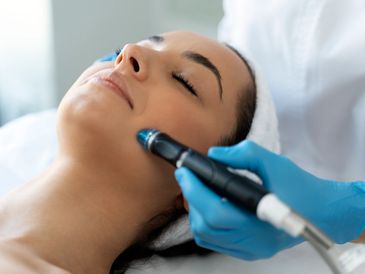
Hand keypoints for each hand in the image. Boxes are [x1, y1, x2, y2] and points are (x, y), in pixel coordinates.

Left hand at [175, 141, 364, 259]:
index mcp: (260, 220)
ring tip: (197, 190)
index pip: (215, 211)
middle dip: (190, 198)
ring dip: (195, 211)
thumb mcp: (275, 163)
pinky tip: (208, 205)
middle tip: (187, 177)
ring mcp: (250, 249)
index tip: (184, 171)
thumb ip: (244, 154)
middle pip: (205, 225)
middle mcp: (253, 241)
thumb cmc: (300, 187)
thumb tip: (213, 154)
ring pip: (206, 236)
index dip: (194, 190)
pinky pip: (215, 241)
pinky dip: (205, 223)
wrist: (323, 211)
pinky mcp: (249, 251)